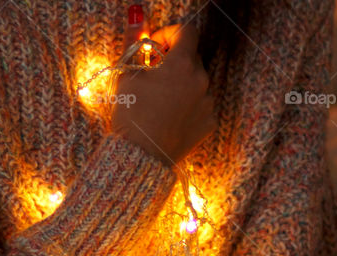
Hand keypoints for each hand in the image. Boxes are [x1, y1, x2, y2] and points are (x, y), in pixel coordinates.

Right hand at [110, 21, 215, 165]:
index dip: (169, 33)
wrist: (140, 158)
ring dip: (181, 85)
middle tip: (153, 76)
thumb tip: (137, 16)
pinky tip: (169, 117)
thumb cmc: (130, 115)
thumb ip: (133, 43)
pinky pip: (201, 105)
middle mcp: (201, 80)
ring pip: (197, 83)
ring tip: (160, 102)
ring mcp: (208, 102)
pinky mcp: (209, 123)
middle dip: (173, 61)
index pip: (187, 32)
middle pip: (191, 58)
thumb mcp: (127, 75)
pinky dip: (188, 106)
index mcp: (182, 64)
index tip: (154, 46)